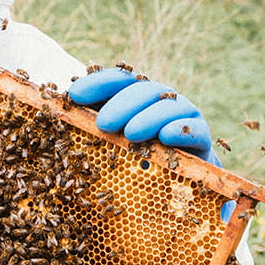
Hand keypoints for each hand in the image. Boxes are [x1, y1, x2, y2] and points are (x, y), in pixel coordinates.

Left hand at [67, 67, 213, 158]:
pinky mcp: (202, 137)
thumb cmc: (136, 160)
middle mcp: (160, 99)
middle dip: (121, 104)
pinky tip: (167, 137)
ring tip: (132, 134)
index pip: (117, 80)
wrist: (179, 183)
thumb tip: (62, 115)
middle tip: (103, 124)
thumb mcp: (111, 144)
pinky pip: (195, 130)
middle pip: (142, 90)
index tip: (74, 95)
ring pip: (168, 106)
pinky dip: (181, 131)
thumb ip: (92, 128)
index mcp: (136, 96)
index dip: (96, 83)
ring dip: (149, 117)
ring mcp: (182, 116)